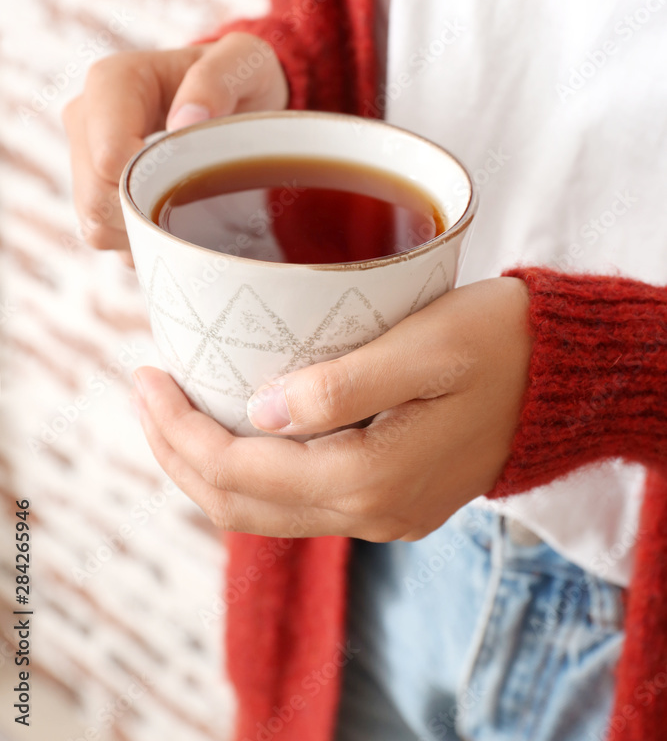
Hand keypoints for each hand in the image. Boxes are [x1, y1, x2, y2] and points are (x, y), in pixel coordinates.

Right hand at [62, 33, 287, 250]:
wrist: (234, 98)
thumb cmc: (237, 76)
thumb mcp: (242, 63)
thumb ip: (216, 81)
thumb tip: (184, 120)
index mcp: (111, 82)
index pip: (109, 157)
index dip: (152, 182)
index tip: (194, 178)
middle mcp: (85, 118)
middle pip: (96, 196)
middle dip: (150, 212)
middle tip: (198, 200)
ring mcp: (83, 156)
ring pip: (95, 223)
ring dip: (145, 231)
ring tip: (187, 206)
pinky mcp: (91, 187)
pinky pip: (104, 235)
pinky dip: (141, 239)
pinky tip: (173, 217)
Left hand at [131, 277, 532, 541]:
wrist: (561, 378)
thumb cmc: (499, 344)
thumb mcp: (425, 345)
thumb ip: (342, 384)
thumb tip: (257, 410)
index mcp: (373, 477)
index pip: (242, 471)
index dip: (179, 431)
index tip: (145, 377)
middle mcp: (372, 512)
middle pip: (240, 505)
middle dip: (176, 452)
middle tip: (143, 389)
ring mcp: (382, 514)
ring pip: (264, 511)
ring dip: (206, 466)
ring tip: (171, 410)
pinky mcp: (390, 499)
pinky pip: (296, 502)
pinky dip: (249, 470)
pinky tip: (235, 427)